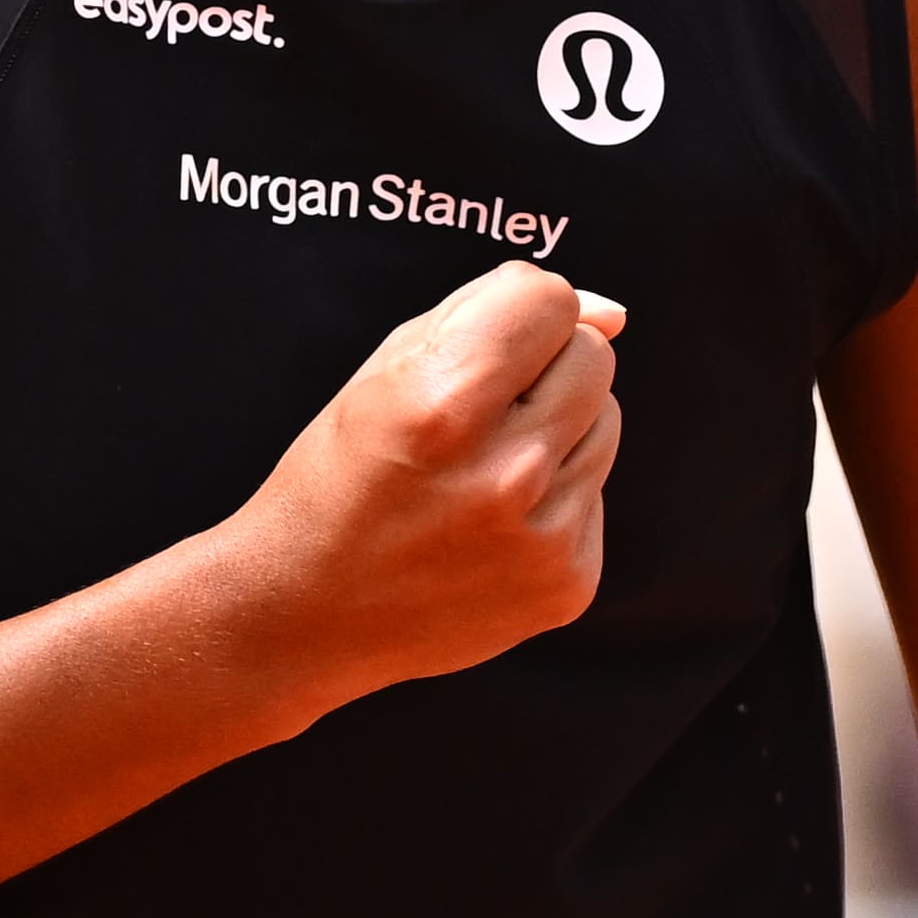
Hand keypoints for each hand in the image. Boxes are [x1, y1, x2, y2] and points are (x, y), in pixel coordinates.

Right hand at [213, 261, 623, 710]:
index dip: (516, 311)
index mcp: (444, 405)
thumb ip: (492, 315)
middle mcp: (504, 474)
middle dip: (544, 367)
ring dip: (556, 431)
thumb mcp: (383, 373)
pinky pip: (595, 496)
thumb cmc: (337, 481)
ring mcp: (542, 537)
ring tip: (480, 471)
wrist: (306, 617)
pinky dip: (554, 498)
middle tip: (479, 411)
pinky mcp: (567, 584)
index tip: (485, 342)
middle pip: (593, 358)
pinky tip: (490, 525)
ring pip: (606, 422)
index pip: (551, 300)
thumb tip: (611, 311)